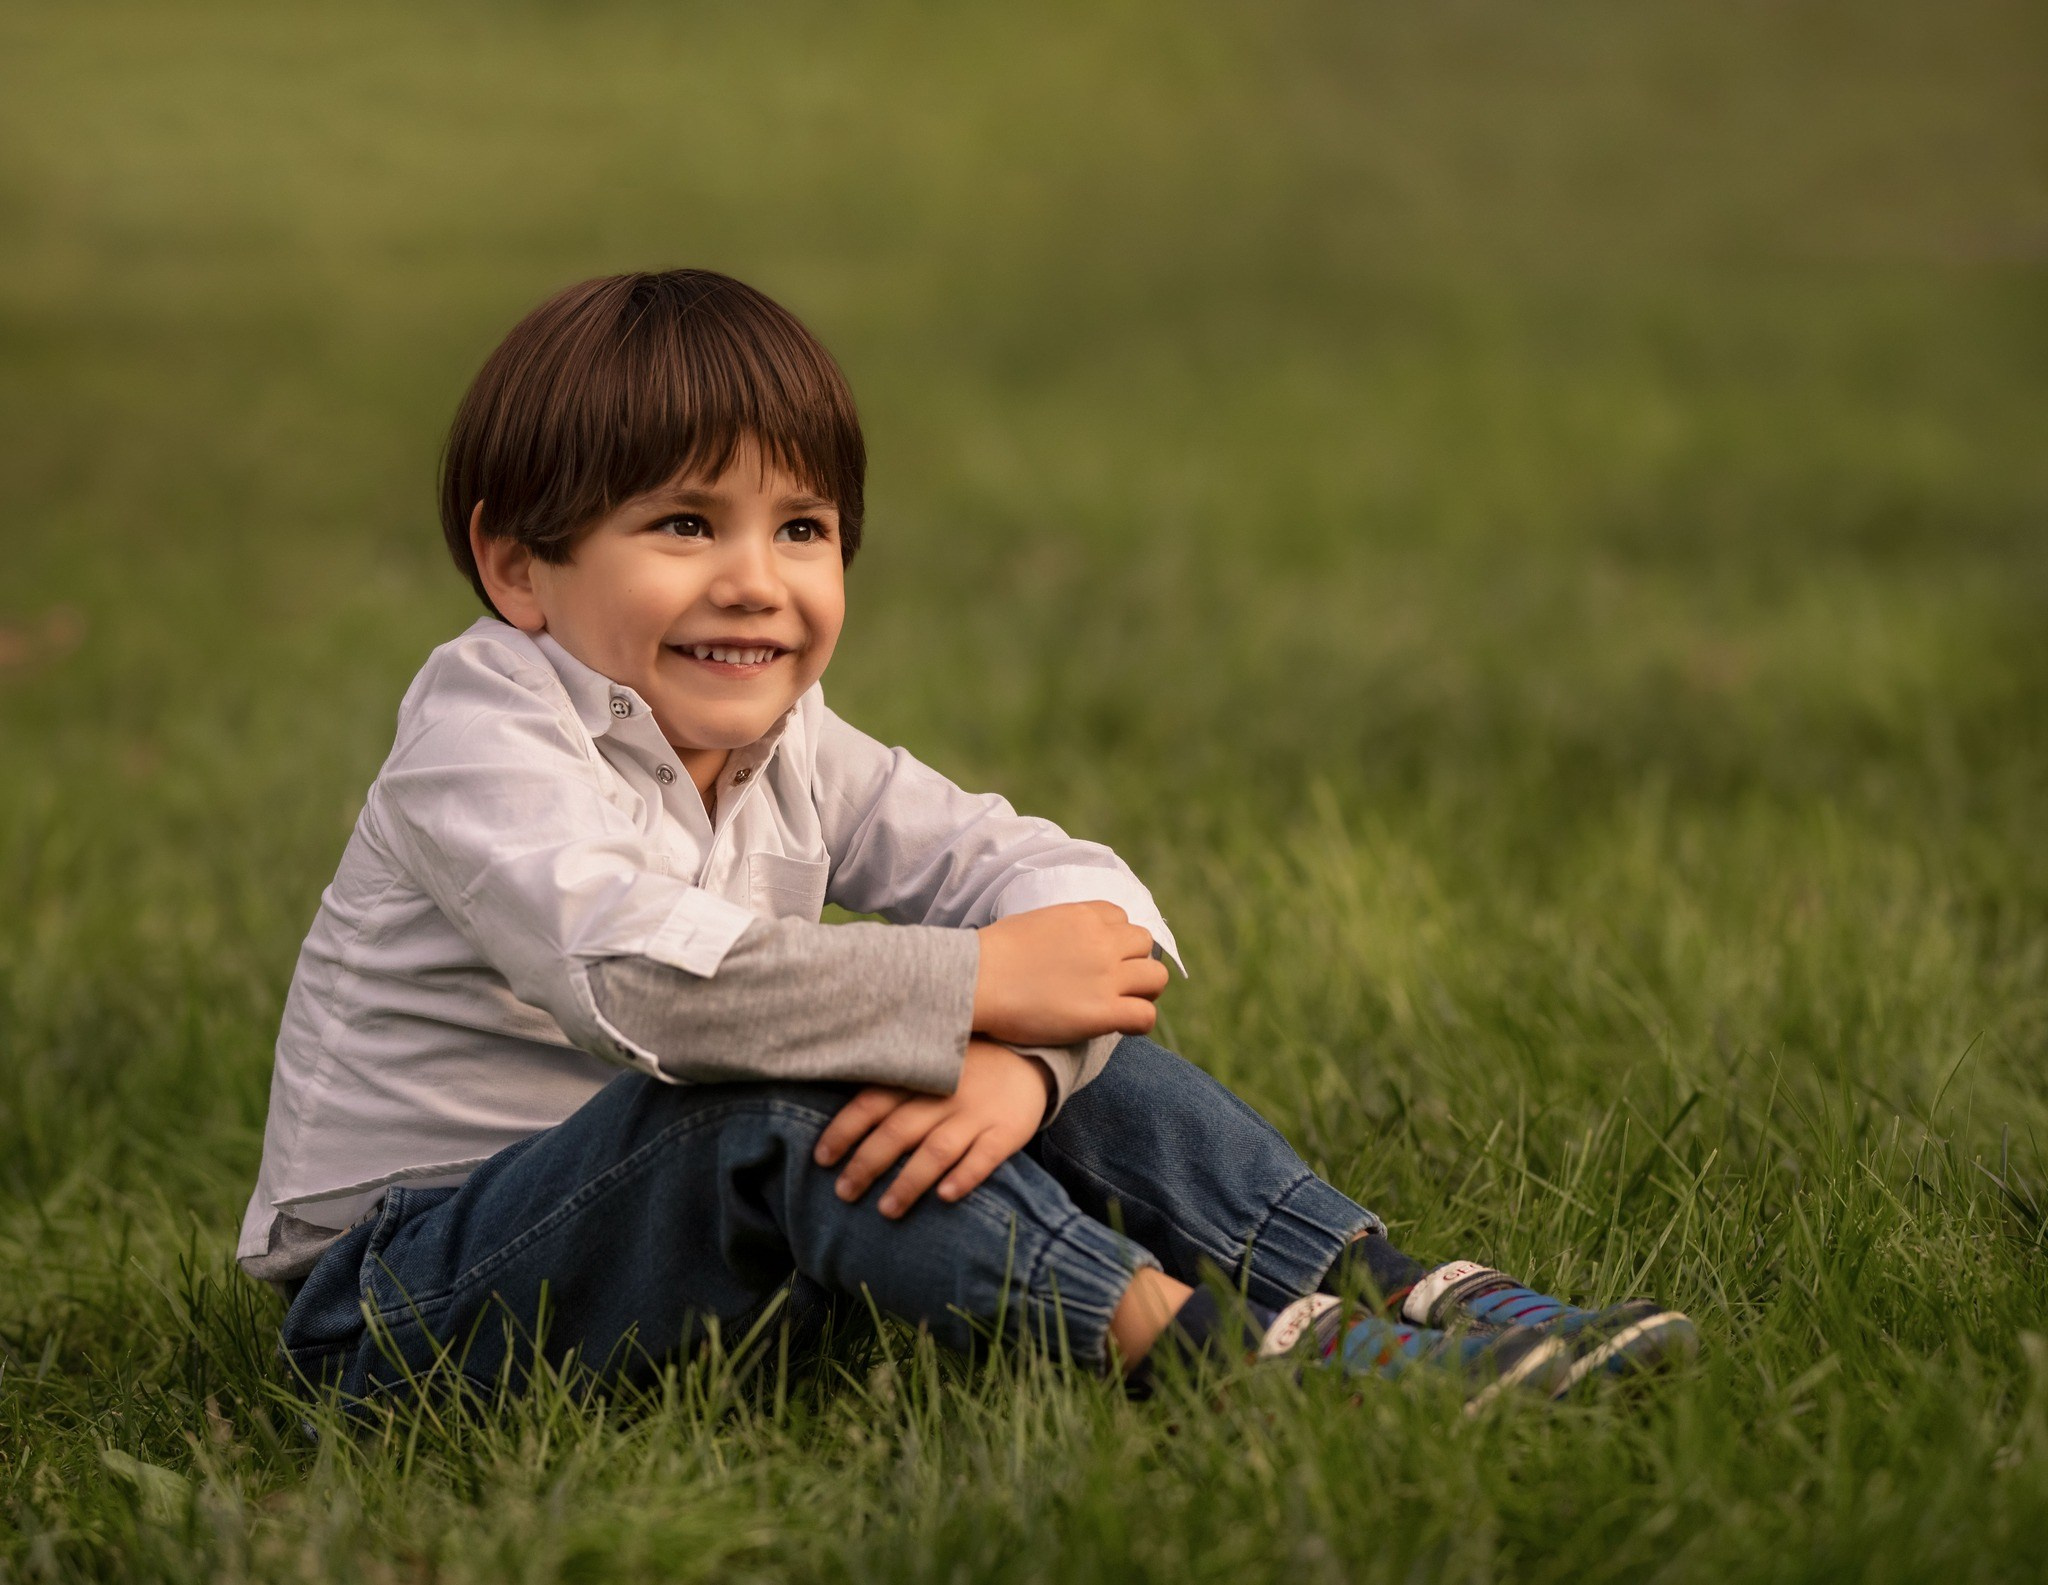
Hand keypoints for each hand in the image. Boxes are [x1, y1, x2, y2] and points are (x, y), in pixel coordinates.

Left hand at [813, 1040, 1051, 1218]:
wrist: (1028, 1060)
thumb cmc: (962, 1072)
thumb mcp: (927, 1067)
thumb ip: (890, 1087)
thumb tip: (839, 1120)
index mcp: (919, 1077)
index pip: (873, 1102)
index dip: (845, 1131)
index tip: (822, 1159)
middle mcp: (945, 1095)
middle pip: (899, 1130)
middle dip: (867, 1163)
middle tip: (844, 1193)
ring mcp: (977, 1113)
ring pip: (938, 1149)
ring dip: (910, 1180)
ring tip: (887, 1210)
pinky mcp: (1007, 1131)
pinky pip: (985, 1156)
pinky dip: (965, 1176)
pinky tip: (946, 1197)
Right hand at [972, 901, 1167, 1045]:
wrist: (976, 981)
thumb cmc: (990, 956)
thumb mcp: (1030, 923)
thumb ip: (1058, 930)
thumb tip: (1060, 946)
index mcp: (1082, 916)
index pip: (1121, 919)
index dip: (1115, 940)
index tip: (1103, 958)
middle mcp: (1101, 941)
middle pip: (1143, 943)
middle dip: (1134, 962)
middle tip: (1118, 983)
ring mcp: (1106, 976)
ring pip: (1156, 977)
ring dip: (1145, 990)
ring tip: (1126, 1004)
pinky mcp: (1104, 1012)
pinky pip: (1146, 1015)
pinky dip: (1140, 1022)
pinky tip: (1123, 1027)